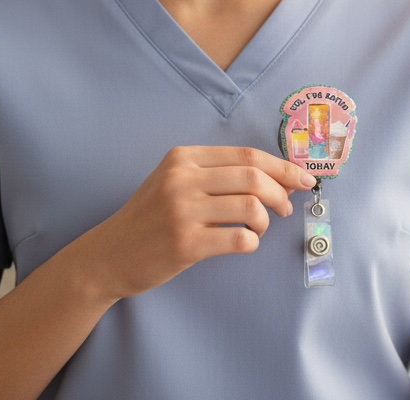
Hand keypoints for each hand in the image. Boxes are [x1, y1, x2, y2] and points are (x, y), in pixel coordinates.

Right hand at [77, 146, 316, 300]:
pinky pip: (239, 239)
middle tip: (287, 208)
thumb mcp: (176, 182)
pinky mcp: (185, 243)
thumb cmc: (151, 219)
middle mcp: (182, 179)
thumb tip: (281, 178)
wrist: (107, 255)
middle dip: (281, 193)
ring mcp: (182, 211)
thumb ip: (220, 176)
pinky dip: (251, 242)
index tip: (303, 179)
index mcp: (183, 158)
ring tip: (259, 229)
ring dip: (266, 221)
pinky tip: (243, 243)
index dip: (282, 167)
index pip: (247, 155)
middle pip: (254, 177)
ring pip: (251, 208)